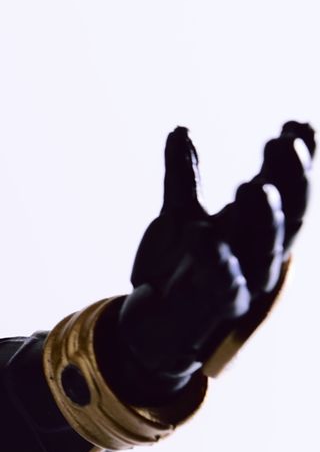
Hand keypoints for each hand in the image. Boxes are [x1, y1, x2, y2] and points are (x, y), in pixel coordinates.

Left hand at [110, 123, 313, 400]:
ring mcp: (245, 283)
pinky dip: (216, 259)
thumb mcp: (179, 215)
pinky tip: (206, 235)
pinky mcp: (216, 308)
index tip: (296, 124)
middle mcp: (259, 255)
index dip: (295, 161)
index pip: (285, 192)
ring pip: (264, 250)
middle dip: (292, 179)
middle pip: (289, 217)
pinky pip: (222, 283)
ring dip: (264, 219)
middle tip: (287, 140)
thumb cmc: (178, 271)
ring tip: (256, 185)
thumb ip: (184, 175)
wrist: (154, 326)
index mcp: (255, 231)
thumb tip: (182, 130)